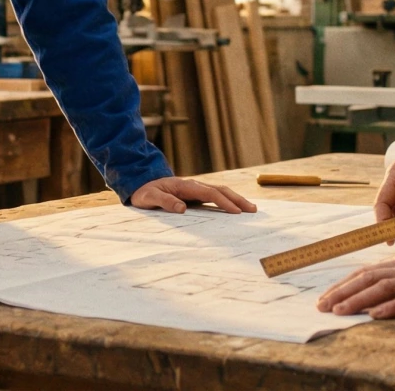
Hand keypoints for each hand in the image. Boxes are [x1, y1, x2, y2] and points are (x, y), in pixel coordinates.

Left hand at [131, 177, 257, 213]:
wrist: (141, 182)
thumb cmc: (145, 191)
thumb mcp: (149, 198)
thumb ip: (164, 202)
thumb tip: (182, 208)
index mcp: (185, 186)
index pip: (210, 193)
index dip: (224, 202)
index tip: (237, 211)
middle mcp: (194, 185)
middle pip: (221, 190)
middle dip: (238, 199)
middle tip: (253, 210)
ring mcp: (196, 189)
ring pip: (220, 191)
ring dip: (235, 199)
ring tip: (250, 208)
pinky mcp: (195, 194)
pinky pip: (215, 196)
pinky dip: (227, 200)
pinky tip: (234, 208)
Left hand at [317, 251, 394, 318]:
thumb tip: (375, 294)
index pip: (366, 273)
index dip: (344, 285)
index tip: (326, 298)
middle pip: (368, 278)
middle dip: (342, 292)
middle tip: (322, 306)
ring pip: (383, 287)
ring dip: (359, 300)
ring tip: (340, 311)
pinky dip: (391, 306)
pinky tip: (376, 315)